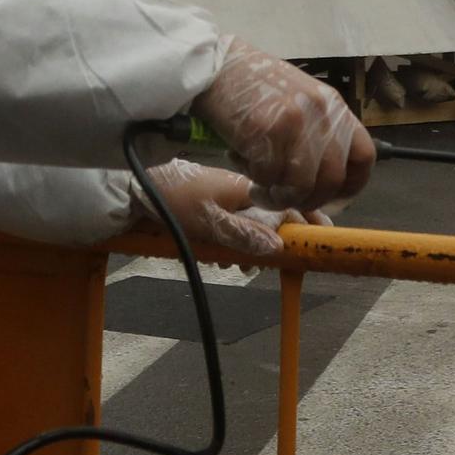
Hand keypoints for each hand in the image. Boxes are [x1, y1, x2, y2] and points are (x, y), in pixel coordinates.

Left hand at [143, 158, 329, 261]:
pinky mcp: (218, 203)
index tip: (316, 244)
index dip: (305, 225)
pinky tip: (219, 255)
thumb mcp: (209, 223)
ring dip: (250, 247)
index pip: (289, 206)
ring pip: (255, 224)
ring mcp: (230, 196)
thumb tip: (278, 246)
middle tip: (258, 267)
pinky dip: (234, 241)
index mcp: (248, 189)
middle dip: (273, 243)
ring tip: (235, 265)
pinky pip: (237, 224)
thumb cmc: (174, 201)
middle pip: (275, 217)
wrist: (138, 187)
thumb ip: (244, 234)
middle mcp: (244, 190)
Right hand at [194, 38, 374, 207]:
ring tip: (259, 188)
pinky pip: (268, 176)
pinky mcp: (266, 130)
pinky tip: (241, 162)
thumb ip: (317, 134)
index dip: (351, 185)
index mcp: (334, 106)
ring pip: (301, 185)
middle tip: (285, 199)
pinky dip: (254, 179)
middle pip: (332, 179)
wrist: (216, 64)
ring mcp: (295, 121)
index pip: (363, 156)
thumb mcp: (300, 102)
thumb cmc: (254, 87)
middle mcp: (321, 113)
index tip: (331, 197)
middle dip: (308, 200)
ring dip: (278, 196)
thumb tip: (324, 180)